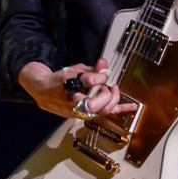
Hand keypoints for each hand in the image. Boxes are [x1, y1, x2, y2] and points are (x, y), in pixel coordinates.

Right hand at [18, 59, 138, 119]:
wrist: (44, 94)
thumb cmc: (59, 81)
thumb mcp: (72, 71)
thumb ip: (90, 69)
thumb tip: (104, 63)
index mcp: (70, 89)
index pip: (88, 82)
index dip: (99, 76)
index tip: (102, 70)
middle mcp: (76, 104)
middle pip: (98, 104)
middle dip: (106, 92)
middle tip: (106, 84)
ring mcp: (82, 112)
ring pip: (104, 111)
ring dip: (115, 100)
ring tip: (115, 89)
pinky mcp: (88, 115)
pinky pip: (106, 114)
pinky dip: (121, 109)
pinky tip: (133, 107)